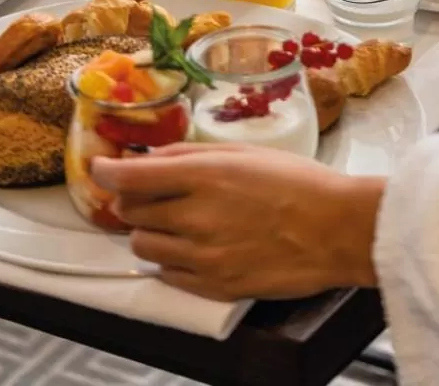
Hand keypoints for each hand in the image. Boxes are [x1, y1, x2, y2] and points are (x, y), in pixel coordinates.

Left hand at [91, 143, 384, 300]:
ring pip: (143, 245)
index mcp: (206, 176)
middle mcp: (197, 216)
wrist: (336, 229)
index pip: (131, 176)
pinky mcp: (213, 287)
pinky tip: (192, 246)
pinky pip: (166, 275)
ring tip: (177, 221)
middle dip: (134, 198)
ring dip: (149, 230)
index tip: (101, 168)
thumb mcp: (244, 152)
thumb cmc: (298, 183)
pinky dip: (169, 260)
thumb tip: (151, 158)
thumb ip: (191, 155)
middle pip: (130, 211)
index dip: (107, 170)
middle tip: (151, 193)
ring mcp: (203, 256)